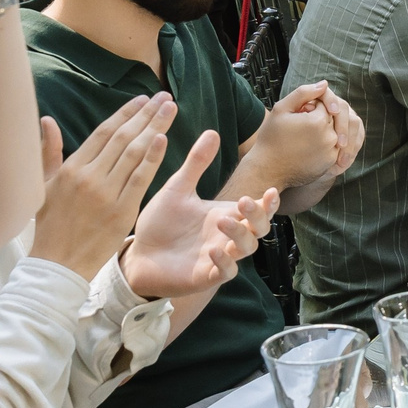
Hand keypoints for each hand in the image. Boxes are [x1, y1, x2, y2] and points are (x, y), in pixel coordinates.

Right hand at [32, 93, 175, 277]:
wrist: (58, 263)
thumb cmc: (51, 224)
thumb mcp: (44, 185)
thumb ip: (48, 151)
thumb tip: (47, 119)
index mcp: (72, 168)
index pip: (104, 132)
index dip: (125, 113)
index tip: (143, 99)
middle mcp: (89, 176)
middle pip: (123, 137)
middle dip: (146, 114)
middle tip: (165, 98)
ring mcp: (106, 194)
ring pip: (134, 153)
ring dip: (156, 128)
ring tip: (171, 110)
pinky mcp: (121, 211)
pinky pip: (140, 180)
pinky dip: (152, 158)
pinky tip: (164, 139)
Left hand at [120, 131, 277, 298]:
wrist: (136, 254)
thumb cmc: (159, 223)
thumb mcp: (177, 189)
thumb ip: (196, 163)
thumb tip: (212, 131)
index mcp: (224, 214)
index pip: (258, 208)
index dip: (269, 202)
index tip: (270, 190)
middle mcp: (227, 236)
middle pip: (260, 228)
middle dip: (258, 215)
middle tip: (243, 202)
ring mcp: (219, 257)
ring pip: (247, 249)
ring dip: (240, 235)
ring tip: (222, 221)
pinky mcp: (206, 276)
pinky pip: (226, 272)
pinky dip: (224, 262)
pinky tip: (213, 250)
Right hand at [243, 81, 351, 194]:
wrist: (267, 169)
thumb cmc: (271, 137)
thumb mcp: (282, 109)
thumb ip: (304, 93)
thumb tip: (324, 84)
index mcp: (318, 121)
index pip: (324, 105)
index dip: (309, 108)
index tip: (297, 116)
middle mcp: (329, 137)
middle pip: (331, 118)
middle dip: (317, 120)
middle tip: (298, 129)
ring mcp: (331, 152)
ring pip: (332, 132)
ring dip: (321, 132)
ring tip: (300, 140)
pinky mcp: (330, 163)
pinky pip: (332, 147)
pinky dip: (322, 145)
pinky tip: (304, 150)